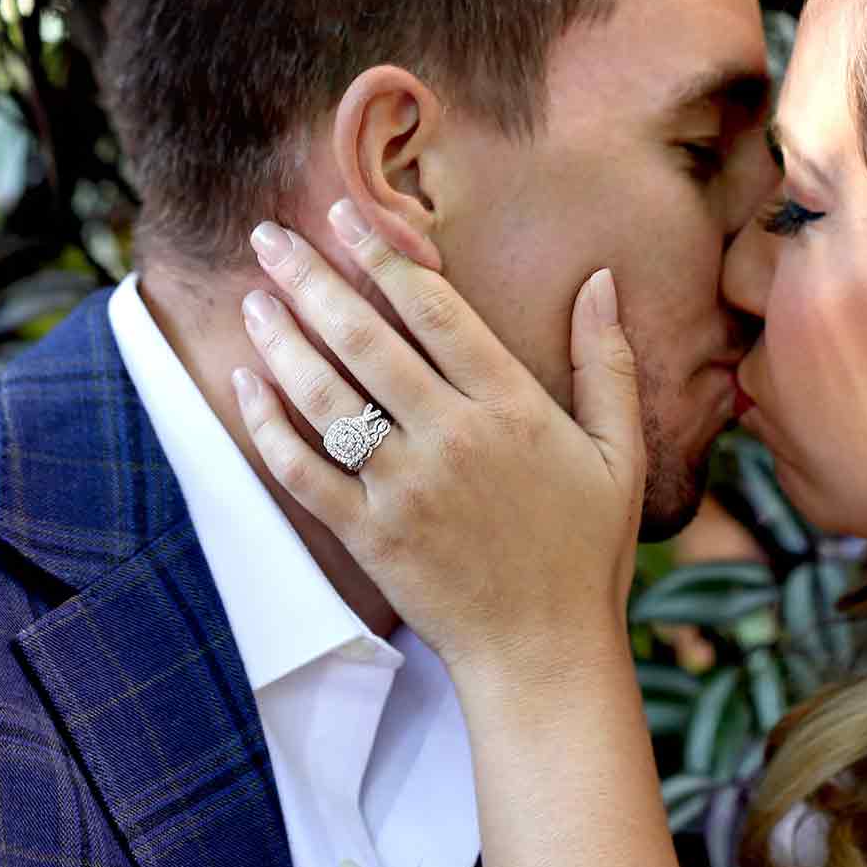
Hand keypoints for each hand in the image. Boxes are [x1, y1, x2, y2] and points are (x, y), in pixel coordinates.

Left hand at [232, 201, 644, 687]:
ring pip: (325, 395)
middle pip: (366, 339)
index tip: (346, 215)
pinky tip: (246, 385)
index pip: (438, 312)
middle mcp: (452, 437)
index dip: (386, 256)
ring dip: (282, 339)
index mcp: (512, 409)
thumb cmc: (585, 550)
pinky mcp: (369, 534)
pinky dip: (267, 425)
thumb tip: (603, 280)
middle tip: (268, 237)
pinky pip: (302, 471)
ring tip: (254, 298)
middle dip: (311, 278)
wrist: (544, 650)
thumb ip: (607, 364)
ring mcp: (404, 487)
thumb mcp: (620, 453)